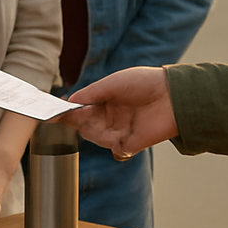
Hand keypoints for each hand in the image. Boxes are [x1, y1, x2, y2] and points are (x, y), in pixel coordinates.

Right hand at [61, 67, 177, 156]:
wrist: (173, 97)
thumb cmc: (145, 83)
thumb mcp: (113, 83)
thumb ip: (91, 93)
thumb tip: (69, 101)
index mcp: (105, 99)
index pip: (81, 107)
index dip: (68, 111)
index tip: (55, 112)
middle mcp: (111, 115)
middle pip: (85, 123)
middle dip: (78, 120)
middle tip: (74, 115)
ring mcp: (119, 129)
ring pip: (94, 135)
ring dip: (92, 129)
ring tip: (94, 119)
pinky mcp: (130, 143)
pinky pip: (111, 145)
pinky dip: (108, 140)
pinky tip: (114, 133)